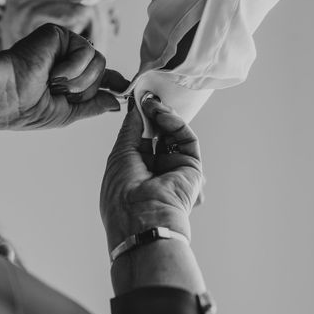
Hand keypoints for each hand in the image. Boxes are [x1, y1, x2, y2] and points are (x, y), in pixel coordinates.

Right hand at [0, 23, 127, 129]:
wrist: (4, 95)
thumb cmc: (26, 109)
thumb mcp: (66, 114)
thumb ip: (93, 105)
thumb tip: (116, 102)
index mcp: (68, 79)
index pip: (98, 77)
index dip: (114, 81)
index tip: (125, 87)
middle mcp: (68, 60)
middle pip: (102, 71)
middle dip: (84, 89)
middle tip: (57, 92)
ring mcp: (64, 46)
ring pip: (98, 62)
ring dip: (77, 81)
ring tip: (52, 82)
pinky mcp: (59, 34)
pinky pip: (86, 52)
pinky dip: (72, 67)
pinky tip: (52, 71)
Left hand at [100, 95, 204, 250]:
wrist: (141, 218)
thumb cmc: (122, 193)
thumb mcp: (121, 153)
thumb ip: (132, 128)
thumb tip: (136, 107)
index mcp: (137, 173)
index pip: (142, 140)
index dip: (141, 120)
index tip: (137, 101)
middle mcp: (158, 172)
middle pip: (160, 135)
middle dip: (153, 115)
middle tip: (147, 96)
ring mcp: (176, 170)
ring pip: (174, 135)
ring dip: (163, 116)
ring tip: (152, 102)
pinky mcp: (193, 168)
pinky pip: (186, 139)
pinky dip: (175, 123)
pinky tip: (161, 113)